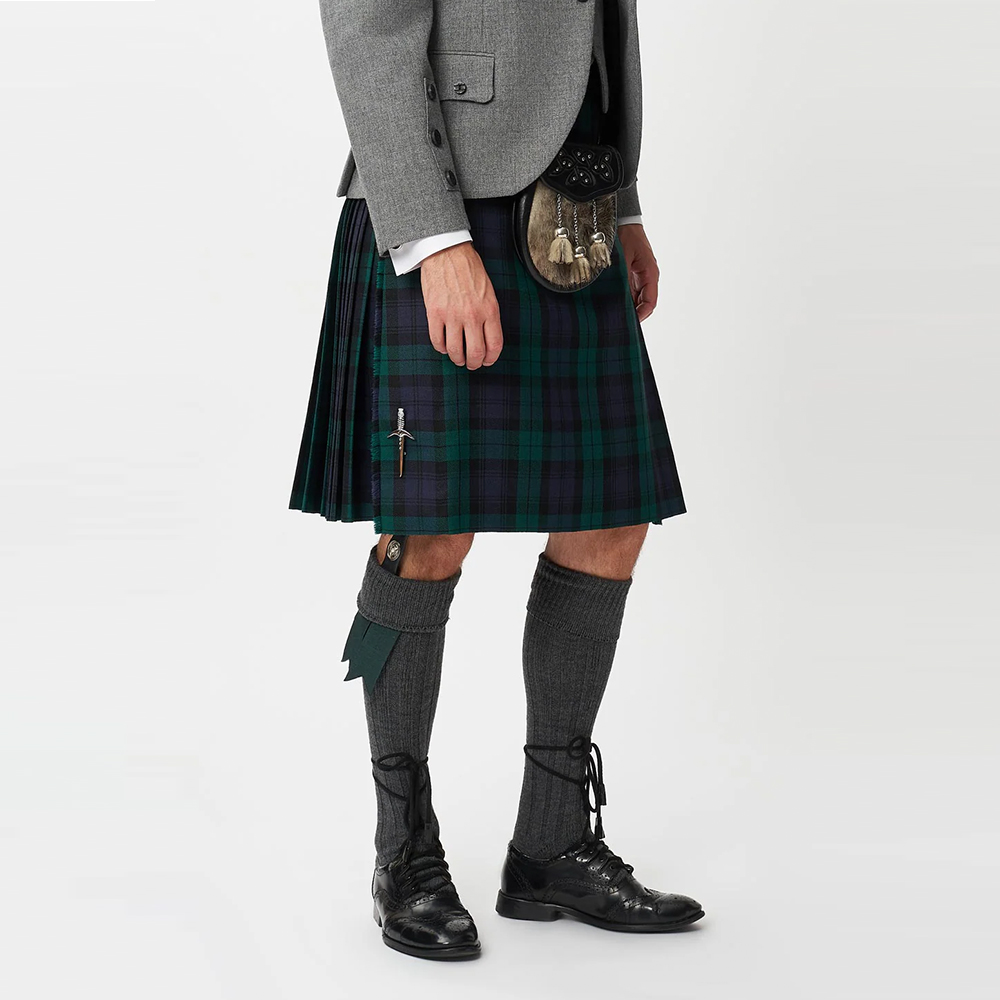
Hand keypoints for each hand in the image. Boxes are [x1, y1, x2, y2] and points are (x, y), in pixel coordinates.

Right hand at [420, 241, 503, 368]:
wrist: (447, 252)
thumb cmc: (468, 268)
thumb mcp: (488, 291)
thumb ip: (488, 314)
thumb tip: (487, 337)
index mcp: (489, 310)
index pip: (494, 345)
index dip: (491, 359)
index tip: (487, 361)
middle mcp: (472, 315)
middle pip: (475, 353)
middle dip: (474, 363)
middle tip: (471, 364)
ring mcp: (452, 315)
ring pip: (455, 351)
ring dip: (456, 358)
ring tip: (457, 357)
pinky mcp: (435, 314)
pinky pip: (437, 341)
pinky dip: (441, 348)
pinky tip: (444, 345)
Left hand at [618, 224, 658, 322]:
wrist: (622, 220)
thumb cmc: (626, 235)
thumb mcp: (623, 259)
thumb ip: (622, 280)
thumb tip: (619, 301)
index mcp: (650, 273)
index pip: (650, 302)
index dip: (641, 315)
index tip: (629, 323)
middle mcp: (647, 277)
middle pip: (643, 303)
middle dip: (632, 314)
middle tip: (617, 322)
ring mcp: (639, 276)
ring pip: (635, 299)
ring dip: (626, 306)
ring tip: (612, 315)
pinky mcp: (630, 274)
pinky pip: (628, 291)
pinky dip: (622, 298)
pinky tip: (610, 303)